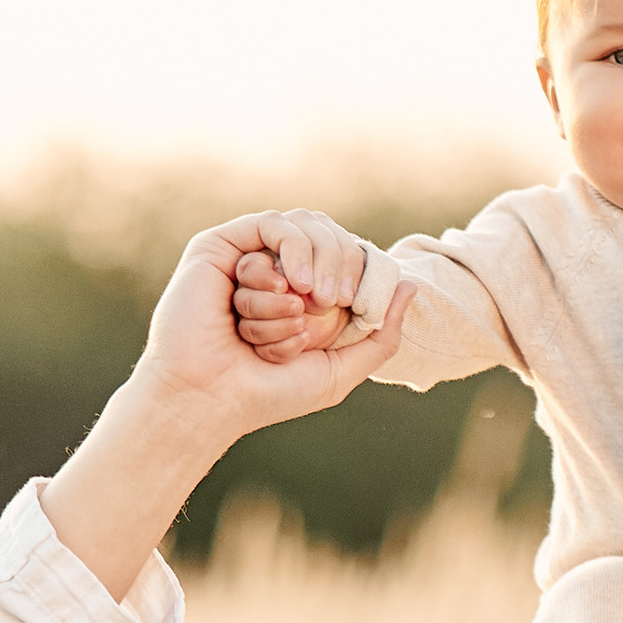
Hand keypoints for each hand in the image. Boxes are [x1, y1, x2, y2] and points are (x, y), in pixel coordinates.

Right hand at [141, 215, 405, 440]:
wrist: (212, 397)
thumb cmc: (269, 391)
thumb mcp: (340, 370)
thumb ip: (381, 335)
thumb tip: (410, 285)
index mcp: (304, 295)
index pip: (346, 254)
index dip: (359, 266)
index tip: (354, 301)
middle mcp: (277, 271)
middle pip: (328, 233)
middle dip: (340, 262)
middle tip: (332, 299)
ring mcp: (248, 256)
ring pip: (301, 229)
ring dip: (307, 269)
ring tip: (301, 308)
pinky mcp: (220, 246)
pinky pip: (270, 225)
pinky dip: (287, 252)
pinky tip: (285, 289)